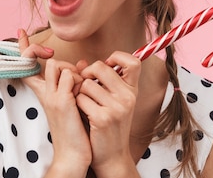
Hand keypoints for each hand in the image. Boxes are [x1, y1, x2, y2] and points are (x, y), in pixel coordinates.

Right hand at [17, 29, 91, 174]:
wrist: (73, 155)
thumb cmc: (75, 129)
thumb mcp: (72, 102)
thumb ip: (74, 82)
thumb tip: (83, 63)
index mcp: (44, 93)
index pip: (29, 65)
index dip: (25, 47)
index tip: (20, 31)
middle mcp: (44, 92)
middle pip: (47, 61)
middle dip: (62, 62)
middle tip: (75, 75)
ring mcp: (51, 96)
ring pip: (58, 65)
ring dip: (74, 72)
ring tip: (81, 91)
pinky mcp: (62, 101)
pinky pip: (72, 76)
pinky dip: (81, 82)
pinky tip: (84, 98)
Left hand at [76, 52, 141, 176]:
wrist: (112, 155)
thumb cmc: (109, 125)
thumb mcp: (113, 101)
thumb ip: (100, 80)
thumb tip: (82, 62)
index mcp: (132, 90)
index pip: (133, 62)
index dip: (117, 56)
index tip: (106, 64)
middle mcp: (128, 97)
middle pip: (100, 67)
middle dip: (87, 74)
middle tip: (86, 85)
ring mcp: (116, 108)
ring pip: (86, 83)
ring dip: (80, 92)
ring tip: (86, 104)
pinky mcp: (102, 118)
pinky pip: (81, 98)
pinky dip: (78, 104)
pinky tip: (84, 114)